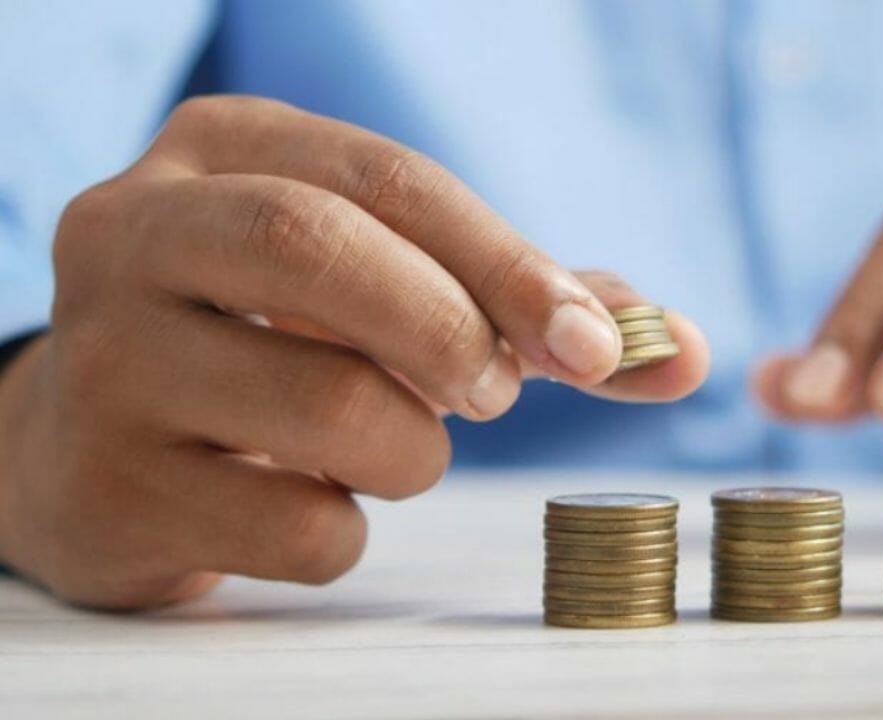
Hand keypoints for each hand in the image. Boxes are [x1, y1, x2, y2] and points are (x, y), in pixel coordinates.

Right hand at [0, 96, 708, 608]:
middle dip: (451, 330)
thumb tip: (681, 350)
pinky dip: (348, 531)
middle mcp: (136, 233)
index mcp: (222, 151)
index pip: (389, 180)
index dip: (509, 263)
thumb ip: (529, 306)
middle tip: (495, 393)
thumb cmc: (274, 343)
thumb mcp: (382, 283)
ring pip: (327, 408)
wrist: (91, 444)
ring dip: (412, 451)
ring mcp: (104, 361)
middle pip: (321, 249)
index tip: (596, 345)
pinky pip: (296, 528)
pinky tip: (307, 501)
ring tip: (390, 446)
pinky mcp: (106, 487)